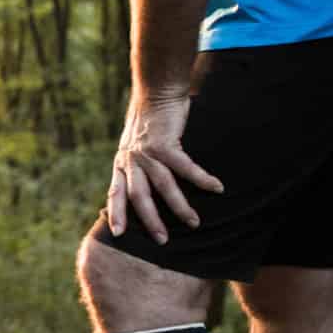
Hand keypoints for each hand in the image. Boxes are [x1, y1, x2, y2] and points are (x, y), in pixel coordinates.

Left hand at [107, 92, 222, 242]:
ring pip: (163, 186)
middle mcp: (131, 160)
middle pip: (139, 197)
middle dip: (150, 220)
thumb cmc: (149, 121)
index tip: (118, 234)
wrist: (156, 92)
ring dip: (179, 206)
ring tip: (193, 222)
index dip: (116, 213)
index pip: (115, 193)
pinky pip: (185, 167)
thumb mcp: (134, 146)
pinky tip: (216, 188)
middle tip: (162, 240)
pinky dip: (201, 179)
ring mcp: (147, 152)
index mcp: (122, 163)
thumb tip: (141, 187)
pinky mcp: (164, 143)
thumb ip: (135, 166)